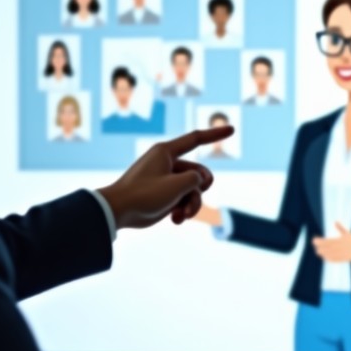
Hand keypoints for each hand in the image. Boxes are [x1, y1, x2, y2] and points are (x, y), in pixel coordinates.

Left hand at [97, 125, 233, 229]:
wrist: (117, 211)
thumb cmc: (144, 194)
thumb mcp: (177, 185)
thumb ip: (196, 179)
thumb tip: (198, 182)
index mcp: (166, 152)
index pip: (196, 139)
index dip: (215, 135)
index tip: (232, 130)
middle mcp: (166, 163)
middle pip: (198, 172)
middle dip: (200, 188)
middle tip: (193, 197)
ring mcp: (165, 180)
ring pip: (192, 190)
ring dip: (192, 204)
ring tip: (182, 215)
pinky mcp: (162, 195)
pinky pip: (181, 200)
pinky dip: (182, 210)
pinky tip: (175, 220)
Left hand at [312, 221, 350, 263]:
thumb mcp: (347, 233)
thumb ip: (340, 228)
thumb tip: (335, 221)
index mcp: (339, 241)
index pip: (326, 241)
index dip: (319, 241)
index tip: (314, 240)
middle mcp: (339, 248)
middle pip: (325, 249)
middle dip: (319, 248)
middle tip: (316, 246)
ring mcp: (340, 254)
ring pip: (328, 255)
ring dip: (322, 253)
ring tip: (318, 252)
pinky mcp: (342, 259)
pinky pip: (333, 260)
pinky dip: (328, 259)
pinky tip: (325, 257)